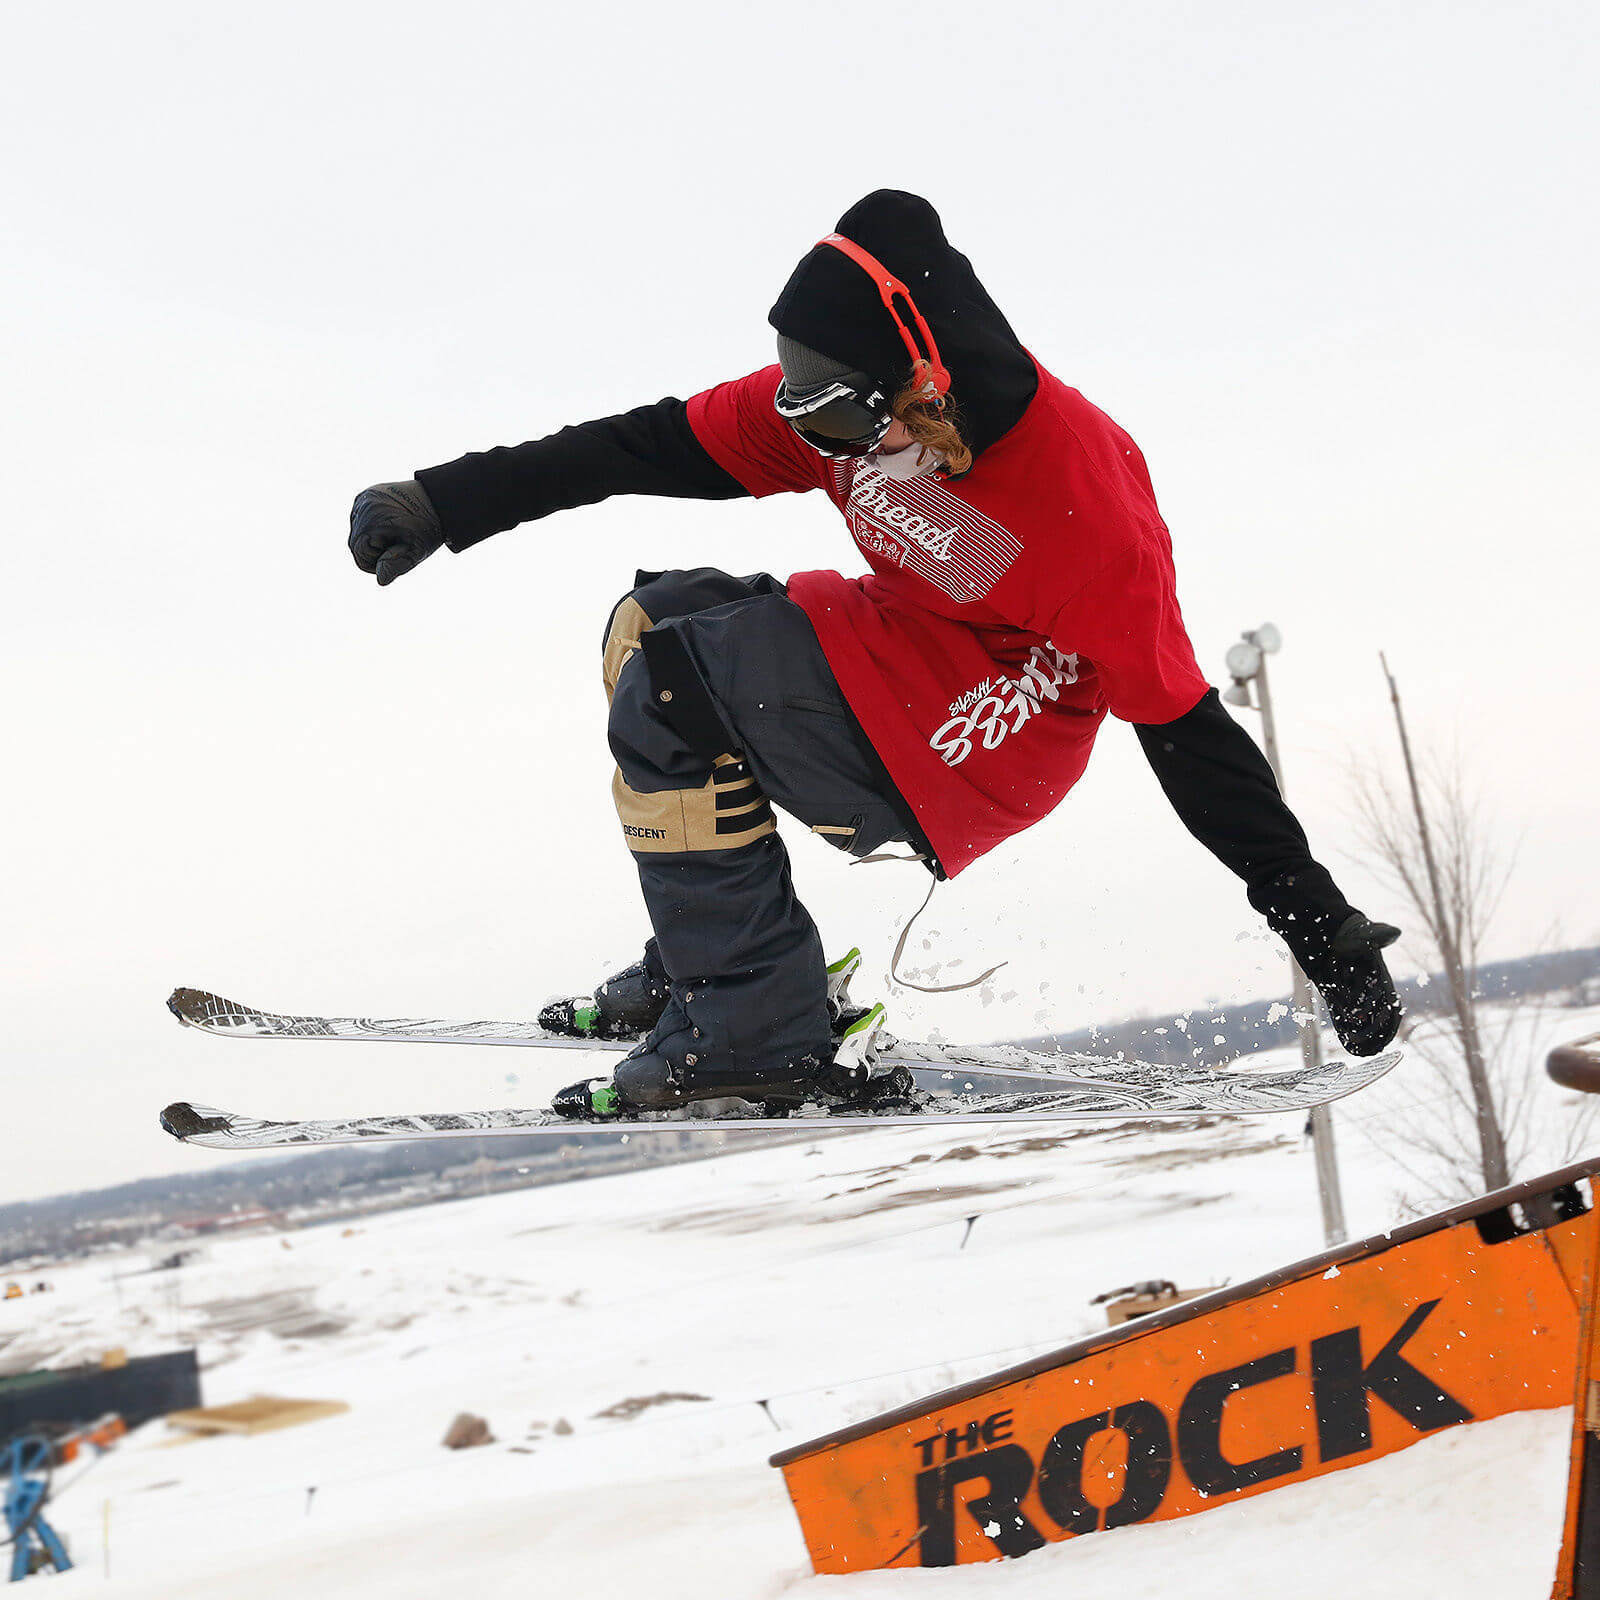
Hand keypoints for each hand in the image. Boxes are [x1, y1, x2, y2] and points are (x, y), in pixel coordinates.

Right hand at [348, 480, 444, 585]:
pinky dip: (374, 524)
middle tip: (401, 539)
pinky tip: (391, 520)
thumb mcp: (415, 551)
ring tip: (398, 529)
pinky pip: (362, 519)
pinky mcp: (366, 495)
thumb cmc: (427, 529)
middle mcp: (362, 507)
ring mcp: (362, 499)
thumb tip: (380, 581)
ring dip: (375, 536)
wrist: (437, 501)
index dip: (381, 562)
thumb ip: (396, 566)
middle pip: (356, 545)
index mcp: (370, 522)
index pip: (361, 558)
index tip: (400, 551)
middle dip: (377, 549)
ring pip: (358, 532)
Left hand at [1298, 912, 1402, 1057]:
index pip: (1390, 1004)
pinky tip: (1348, 1043)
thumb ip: (1378, 935)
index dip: (1389, 1023)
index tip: (1386, 1038)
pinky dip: (1346, 1029)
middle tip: (1372, 1050)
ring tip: (1361, 1052)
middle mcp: (1368, 987)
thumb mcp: (1364, 932)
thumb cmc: (1349, 930)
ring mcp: (1352, 991)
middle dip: (1375, 1035)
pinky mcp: (1334, 993)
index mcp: (1380, 977)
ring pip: (1361, 1020)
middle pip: (1377, 1017)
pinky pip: (1342, 1015)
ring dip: (1362, 1037)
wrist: (1326, 928)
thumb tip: (1394, 933)